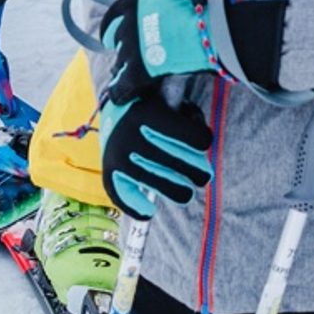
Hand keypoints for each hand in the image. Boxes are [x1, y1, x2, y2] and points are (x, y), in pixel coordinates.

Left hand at [99, 0, 215, 105]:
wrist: (204, 32)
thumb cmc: (195, 15)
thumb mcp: (172, 0)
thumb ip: (160, 5)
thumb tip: (163, 6)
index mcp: (133, 5)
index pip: (112, 16)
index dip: (112, 27)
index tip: (113, 35)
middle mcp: (126, 26)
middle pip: (117, 43)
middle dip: (125, 50)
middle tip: (136, 58)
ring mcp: (129, 51)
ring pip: (118, 66)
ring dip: (126, 70)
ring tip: (140, 77)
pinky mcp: (134, 74)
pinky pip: (118, 89)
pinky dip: (121, 93)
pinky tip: (124, 96)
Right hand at [100, 93, 213, 217]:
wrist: (115, 110)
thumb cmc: (154, 107)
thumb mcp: (171, 100)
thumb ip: (189, 116)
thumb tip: (203, 142)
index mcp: (148, 112)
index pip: (185, 134)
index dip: (201, 139)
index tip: (204, 143)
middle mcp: (130, 134)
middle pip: (171, 161)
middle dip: (194, 171)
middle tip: (204, 178)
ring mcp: (117, 155)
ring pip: (152, 180)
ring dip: (174, 191)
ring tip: (186, 195)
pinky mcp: (108, 170)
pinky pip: (121, 194)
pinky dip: (134, 207)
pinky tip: (148, 212)